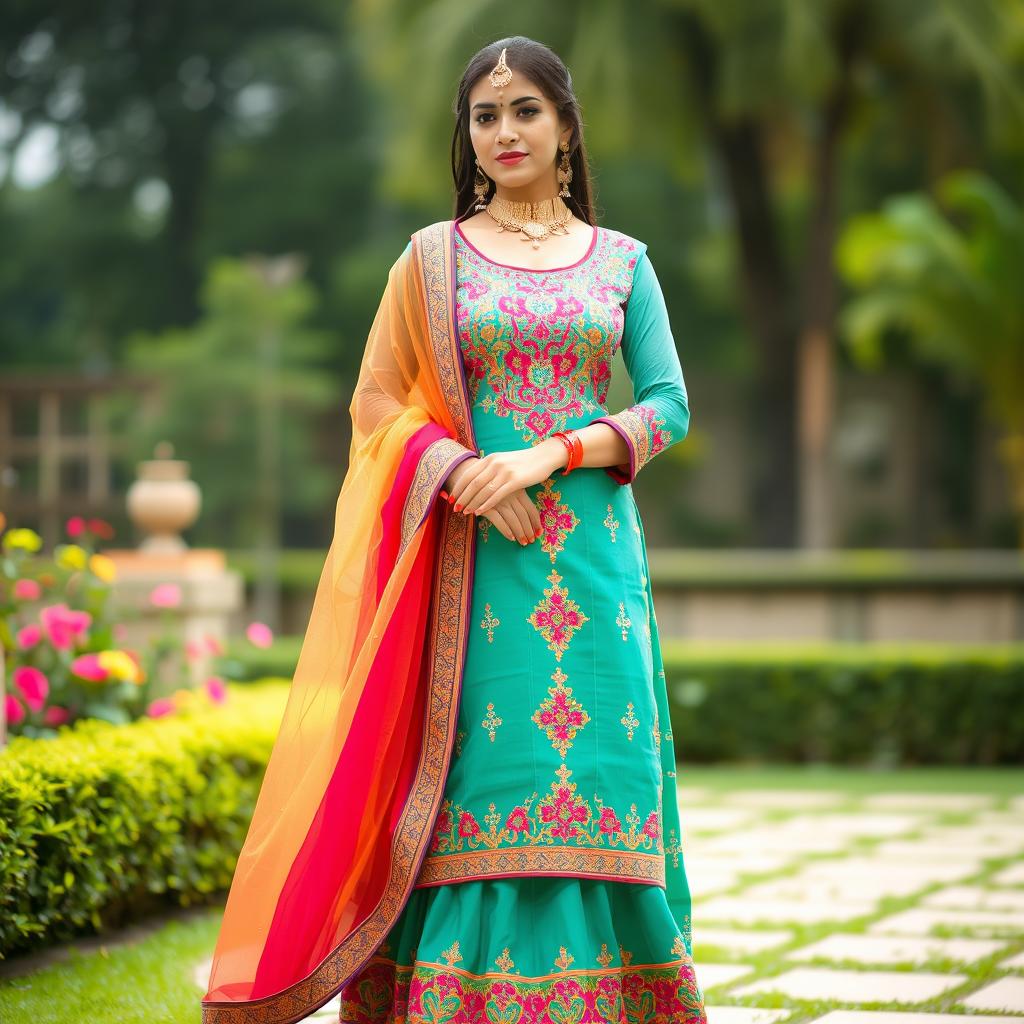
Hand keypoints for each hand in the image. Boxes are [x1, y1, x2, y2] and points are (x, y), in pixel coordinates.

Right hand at [441, 486, 541, 544]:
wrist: (468, 473)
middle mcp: (510, 494)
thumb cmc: (490, 481)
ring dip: (520, 533)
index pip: (530, 508)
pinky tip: (511, 538)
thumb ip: (515, 495)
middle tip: (532, 541)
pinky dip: (507, 531)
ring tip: (523, 543)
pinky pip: (500, 521)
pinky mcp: (487, 505)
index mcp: (517, 488)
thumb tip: (525, 514)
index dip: (536, 522)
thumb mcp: (506, 485)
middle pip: (523, 516)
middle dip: (529, 530)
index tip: (539, 533)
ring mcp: (499, 500)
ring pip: (514, 520)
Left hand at [444, 445, 562, 516]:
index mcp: (490, 458)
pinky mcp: (515, 480)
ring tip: (464, 512)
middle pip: (473, 483)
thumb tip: (475, 479)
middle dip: (462, 497)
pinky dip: (486, 504)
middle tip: (454, 508)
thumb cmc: (522, 462)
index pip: (469, 473)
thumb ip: (489, 468)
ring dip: (472, 502)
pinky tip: (480, 512)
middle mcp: (495, 463)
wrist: (543, 456)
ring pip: (483, 490)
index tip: (451, 497)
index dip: (459, 486)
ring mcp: (505, 471)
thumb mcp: (503, 460)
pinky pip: (497, 495)